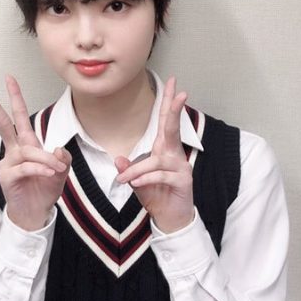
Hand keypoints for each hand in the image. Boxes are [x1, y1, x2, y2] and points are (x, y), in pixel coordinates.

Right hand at [0, 75, 70, 230]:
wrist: (36, 212)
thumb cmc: (45, 189)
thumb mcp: (61, 171)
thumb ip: (62, 158)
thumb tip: (57, 149)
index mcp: (26, 145)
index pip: (19, 117)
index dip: (15, 98)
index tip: (9, 78)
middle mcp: (15, 151)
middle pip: (3, 124)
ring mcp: (9, 163)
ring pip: (26, 151)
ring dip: (44, 159)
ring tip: (56, 170)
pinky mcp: (7, 177)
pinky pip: (25, 168)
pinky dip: (40, 170)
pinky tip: (48, 174)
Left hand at [115, 76, 194, 233]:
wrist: (171, 218)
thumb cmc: (156, 195)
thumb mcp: (137, 181)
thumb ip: (129, 170)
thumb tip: (118, 159)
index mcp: (163, 149)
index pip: (165, 121)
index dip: (168, 102)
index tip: (172, 83)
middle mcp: (174, 154)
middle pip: (172, 128)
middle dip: (174, 109)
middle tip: (179, 92)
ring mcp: (180, 167)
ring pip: (157, 160)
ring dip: (138, 169)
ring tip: (125, 180)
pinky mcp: (182, 181)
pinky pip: (160, 175)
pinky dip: (146, 179)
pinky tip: (137, 184)